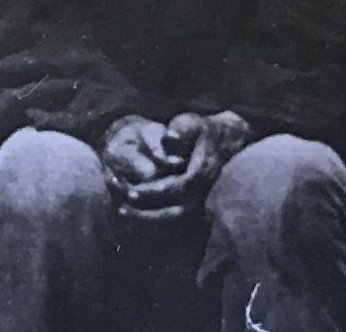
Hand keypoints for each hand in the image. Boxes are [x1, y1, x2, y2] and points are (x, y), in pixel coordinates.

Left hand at [115, 111, 249, 222]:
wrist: (223, 141)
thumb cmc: (202, 130)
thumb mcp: (192, 123)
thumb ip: (181, 130)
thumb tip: (169, 139)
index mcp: (203, 172)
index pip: (178, 188)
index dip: (154, 193)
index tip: (131, 193)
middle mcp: (204, 193)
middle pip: (176, 214)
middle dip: (148, 215)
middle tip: (122, 210)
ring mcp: (201, 203)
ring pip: (175, 222)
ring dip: (148, 221)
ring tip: (123, 213)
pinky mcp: (195, 208)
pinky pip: (174, 223)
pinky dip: (153, 223)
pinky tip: (133, 217)